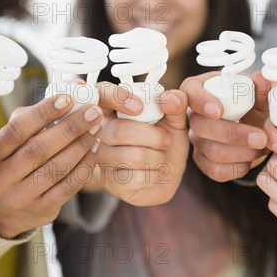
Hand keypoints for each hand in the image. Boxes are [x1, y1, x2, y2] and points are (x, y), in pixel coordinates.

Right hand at [0, 94, 103, 237]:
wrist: (6, 210)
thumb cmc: (13, 163)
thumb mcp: (12, 141)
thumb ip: (35, 115)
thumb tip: (72, 87)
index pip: (17, 130)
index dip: (43, 113)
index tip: (67, 98)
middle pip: (39, 149)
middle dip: (70, 128)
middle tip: (93, 112)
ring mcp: (19, 198)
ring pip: (56, 168)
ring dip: (81, 146)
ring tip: (96, 128)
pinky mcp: (40, 211)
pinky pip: (68, 187)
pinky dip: (84, 166)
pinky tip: (94, 151)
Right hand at [91, 82, 188, 205]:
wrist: (167, 177)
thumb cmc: (165, 144)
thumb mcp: (175, 121)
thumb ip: (176, 105)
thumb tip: (169, 98)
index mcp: (114, 110)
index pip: (101, 94)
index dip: (116, 98)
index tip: (139, 107)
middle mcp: (101, 132)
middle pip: (119, 131)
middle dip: (154, 137)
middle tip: (165, 140)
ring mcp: (102, 158)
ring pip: (133, 156)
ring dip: (157, 158)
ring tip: (159, 158)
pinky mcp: (110, 181)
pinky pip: (135, 177)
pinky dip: (154, 176)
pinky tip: (152, 174)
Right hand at [181, 71, 272, 181]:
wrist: (255, 125)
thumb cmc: (252, 102)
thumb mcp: (259, 92)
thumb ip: (262, 88)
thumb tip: (262, 80)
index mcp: (201, 89)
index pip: (189, 91)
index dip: (201, 102)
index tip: (219, 111)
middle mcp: (193, 115)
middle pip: (201, 126)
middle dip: (234, 135)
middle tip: (261, 138)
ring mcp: (196, 139)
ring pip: (211, 150)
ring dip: (242, 152)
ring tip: (262, 148)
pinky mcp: (203, 160)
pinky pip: (215, 170)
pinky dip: (238, 167)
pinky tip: (251, 159)